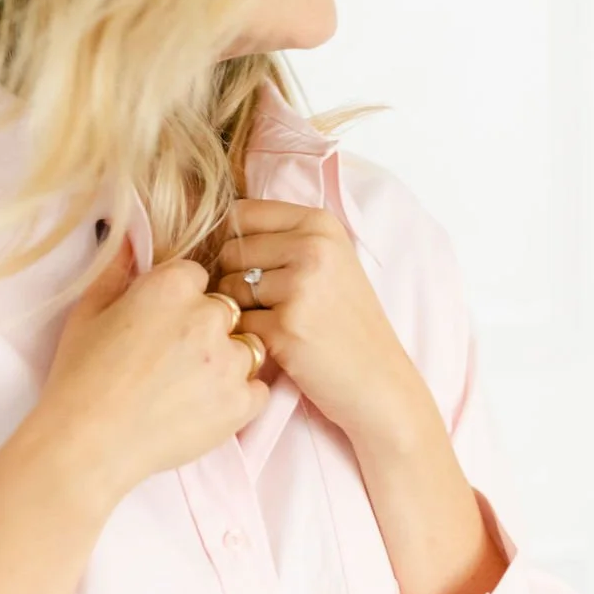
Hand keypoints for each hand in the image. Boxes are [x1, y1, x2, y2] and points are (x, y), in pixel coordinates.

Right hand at [37, 233, 271, 496]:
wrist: (88, 442)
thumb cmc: (81, 376)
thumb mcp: (89, 311)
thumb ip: (117, 269)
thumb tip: (129, 235)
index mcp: (171, 287)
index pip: (197, 275)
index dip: (180, 298)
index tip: (163, 321)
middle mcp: (208, 317)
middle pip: (226, 309)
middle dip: (207, 328)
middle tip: (174, 357)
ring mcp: (229, 361)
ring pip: (248, 347)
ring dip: (227, 360)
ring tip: (188, 384)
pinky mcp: (241, 403)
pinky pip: (258, 389)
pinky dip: (237, 397)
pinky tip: (203, 406)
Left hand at [210, 198, 423, 447]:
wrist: (379, 381)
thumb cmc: (346, 322)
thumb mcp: (329, 261)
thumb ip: (282, 238)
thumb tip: (214, 230)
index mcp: (320, 223)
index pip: (242, 213)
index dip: (236, 242)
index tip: (255, 266)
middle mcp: (312, 247)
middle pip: (230, 250)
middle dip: (236, 278)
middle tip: (270, 303)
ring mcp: (300, 286)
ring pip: (228, 287)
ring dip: (241, 309)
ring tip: (277, 322)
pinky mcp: (286, 326)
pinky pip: (237, 323)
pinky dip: (250, 337)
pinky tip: (280, 344)